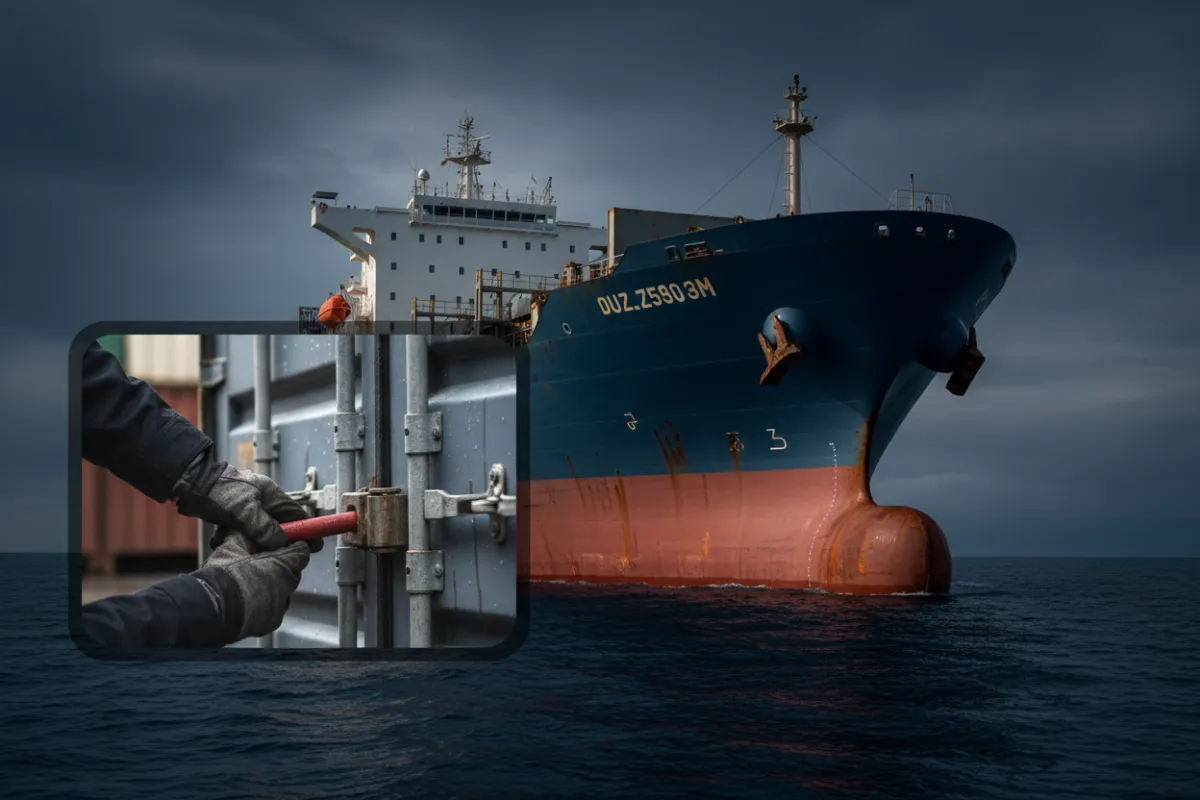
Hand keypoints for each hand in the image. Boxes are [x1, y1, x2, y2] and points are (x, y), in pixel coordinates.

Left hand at [174, 457, 320, 552]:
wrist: (191, 482)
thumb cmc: (218, 491)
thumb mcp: (243, 511)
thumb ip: (264, 527)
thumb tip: (281, 542)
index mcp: (271, 493)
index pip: (297, 513)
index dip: (307, 529)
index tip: (313, 545)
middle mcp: (263, 500)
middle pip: (279, 525)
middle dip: (276, 541)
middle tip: (276, 556)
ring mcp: (249, 507)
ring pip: (260, 531)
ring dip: (253, 542)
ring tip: (243, 547)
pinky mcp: (235, 514)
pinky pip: (244, 532)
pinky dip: (239, 539)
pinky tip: (228, 542)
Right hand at [193, 531, 312, 641]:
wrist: (210, 610)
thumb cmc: (222, 577)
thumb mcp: (231, 547)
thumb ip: (244, 536)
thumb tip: (246, 528)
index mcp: (281, 566)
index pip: (301, 552)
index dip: (294, 546)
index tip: (287, 543)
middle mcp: (285, 587)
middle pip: (293, 572)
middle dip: (282, 566)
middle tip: (264, 562)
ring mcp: (279, 606)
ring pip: (284, 591)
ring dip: (275, 585)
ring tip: (253, 582)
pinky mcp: (271, 623)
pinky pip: (275, 608)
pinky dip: (267, 603)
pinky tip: (250, 599)